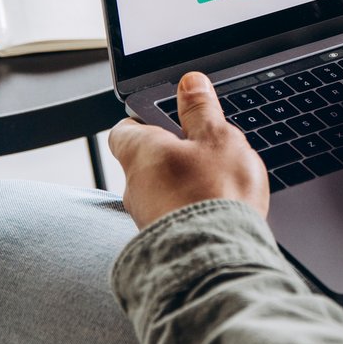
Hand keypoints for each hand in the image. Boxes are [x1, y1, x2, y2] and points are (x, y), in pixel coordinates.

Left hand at [108, 72, 268, 228]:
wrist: (217, 261)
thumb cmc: (215, 195)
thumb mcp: (217, 137)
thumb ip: (201, 109)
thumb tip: (190, 82)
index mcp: (141, 152)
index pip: (124, 129)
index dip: (143, 120)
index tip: (165, 117)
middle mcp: (134, 186)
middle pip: (146, 162)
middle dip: (172, 157)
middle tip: (205, 153)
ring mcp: (146, 218)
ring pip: (161, 192)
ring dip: (183, 187)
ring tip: (218, 188)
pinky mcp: (162, 243)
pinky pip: (173, 219)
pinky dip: (190, 214)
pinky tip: (216, 215)